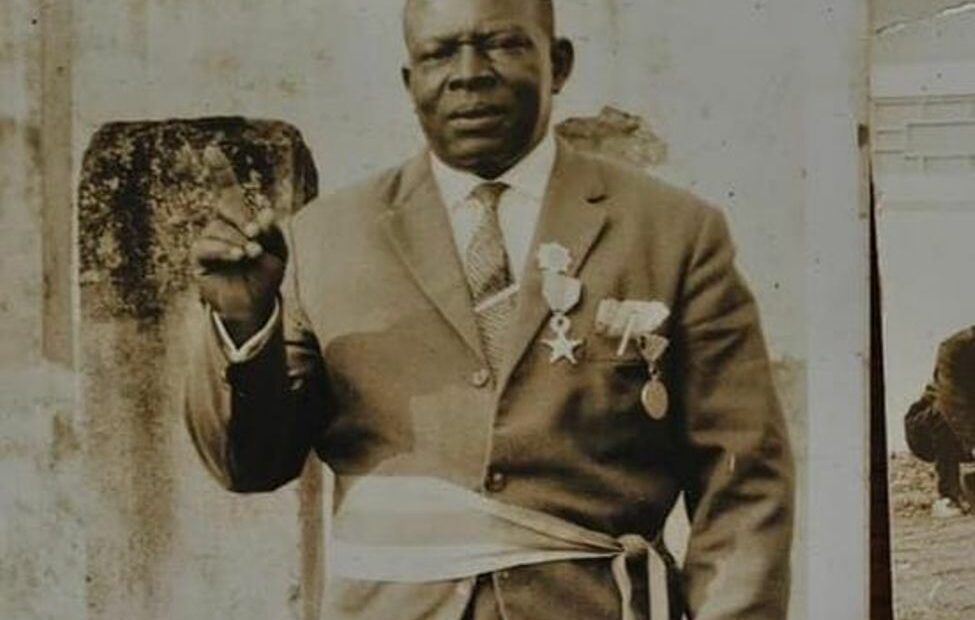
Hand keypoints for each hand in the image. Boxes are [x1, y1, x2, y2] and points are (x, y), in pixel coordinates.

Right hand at [190, 146, 287, 342]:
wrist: (254, 305)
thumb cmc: (267, 275)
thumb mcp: (278, 252)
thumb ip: (273, 232)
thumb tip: (263, 212)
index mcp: (241, 218)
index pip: (227, 189)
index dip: (219, 170)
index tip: (210, 150)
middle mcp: (222, 224)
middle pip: (227, 206)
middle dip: (243, 218)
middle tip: (257, 234)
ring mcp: (209, 239)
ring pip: (219, 228)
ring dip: (238, 240)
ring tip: (251, 254)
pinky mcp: (200, 258)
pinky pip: (207, 246)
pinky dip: (224, 249)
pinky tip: (238, 256)